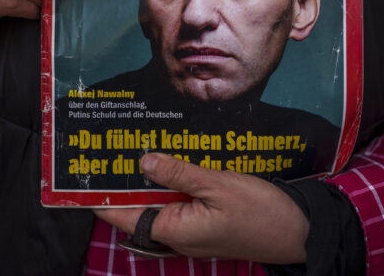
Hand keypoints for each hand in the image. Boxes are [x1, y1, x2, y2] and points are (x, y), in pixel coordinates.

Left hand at [94, 152, 308, 263]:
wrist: (298, 231)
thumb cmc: (261, 212)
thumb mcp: (218, 186)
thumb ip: (178, 173)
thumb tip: (142, 162)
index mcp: (174, 230)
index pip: (123, 215)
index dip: (102, 196)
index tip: (85, 174)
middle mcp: (177, 235)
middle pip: (139, 207)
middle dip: (126, 180)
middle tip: (112, 148)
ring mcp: (192, 232)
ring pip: (160, 203)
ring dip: (152, 180)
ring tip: (139, 148)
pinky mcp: (206, 225)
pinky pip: (180, 204)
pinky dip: (173, 184)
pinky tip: (175, 162)